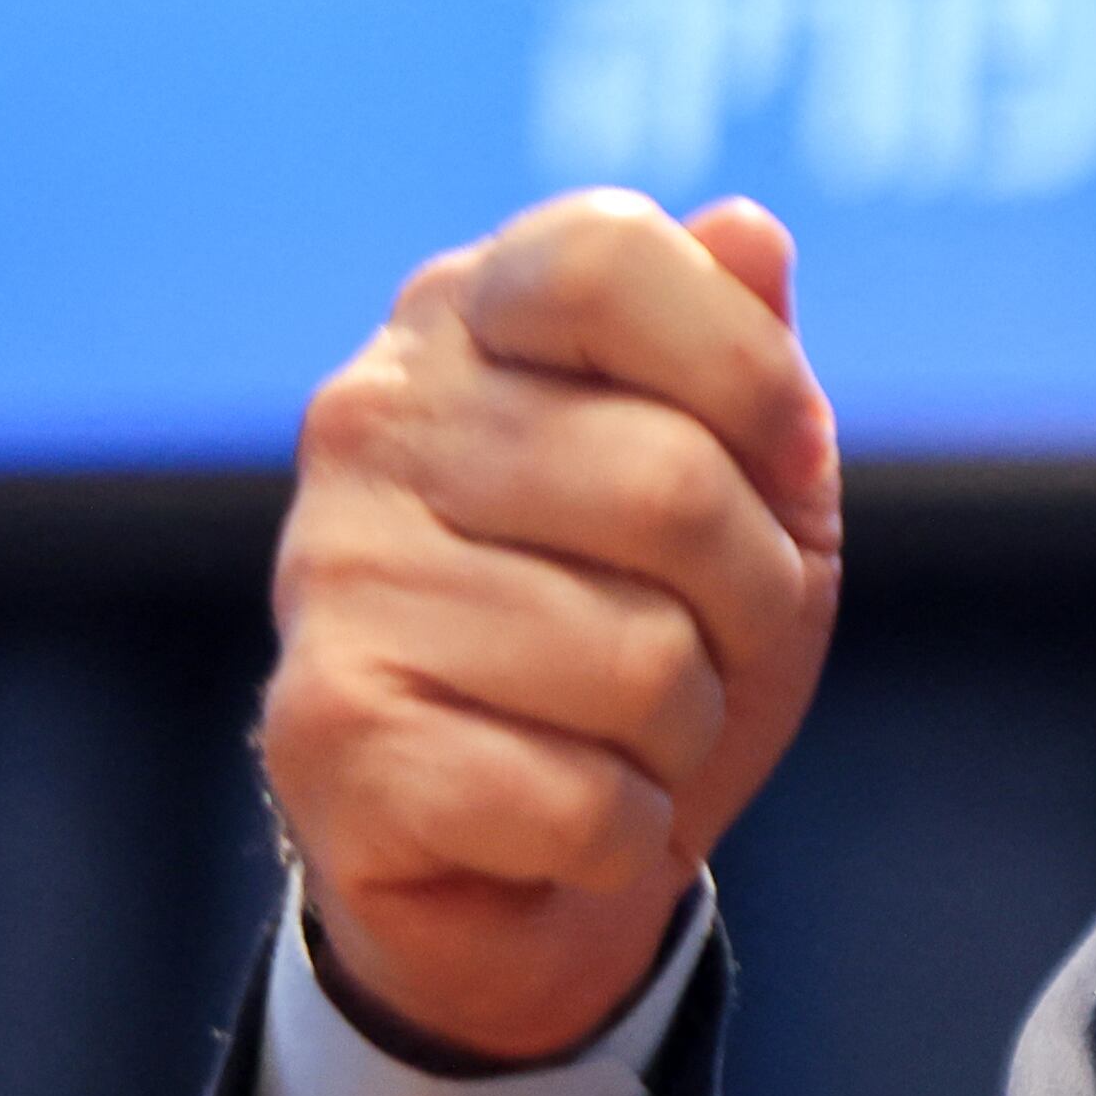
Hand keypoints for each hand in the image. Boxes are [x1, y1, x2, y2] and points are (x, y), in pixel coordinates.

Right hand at [260, 191, 844, 1064]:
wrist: (533, 864)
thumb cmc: (652, 632)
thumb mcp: (747, 482)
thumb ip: (745, 353)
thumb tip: (746, 231)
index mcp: (469, 318)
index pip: (610, 258)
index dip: (746, 378)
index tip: (773, 463)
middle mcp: (371, 422)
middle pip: (669, 484)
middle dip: (754, 598)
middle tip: (706, 644)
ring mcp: (330, 574)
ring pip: (642, 660)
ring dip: (686, 728)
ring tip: (621, 732)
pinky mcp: (322, 735)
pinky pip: (579, 796)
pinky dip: (624, 832)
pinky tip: (567, 817)